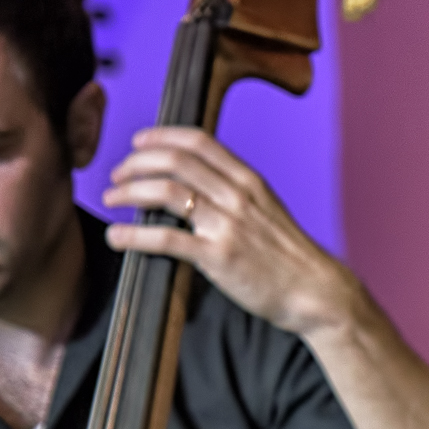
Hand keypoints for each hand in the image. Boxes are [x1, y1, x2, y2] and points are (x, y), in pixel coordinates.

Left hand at [102, 127, 358, 339]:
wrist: (317, 292)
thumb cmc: (290, 258)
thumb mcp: (267, 211)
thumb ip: (235, 195)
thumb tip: (198, 187)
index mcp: (249, 181)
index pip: (198, 141)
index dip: (161, 136)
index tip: (138, 144)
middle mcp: (237, 196)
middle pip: (175, 161)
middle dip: (136, 163)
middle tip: (116, 175)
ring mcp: (228, 226)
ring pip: (165, 192)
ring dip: (129, 192)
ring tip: (111, 200)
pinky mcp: (219, 258)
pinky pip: (167, 240)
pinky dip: (134, 236)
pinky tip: (116, 237)